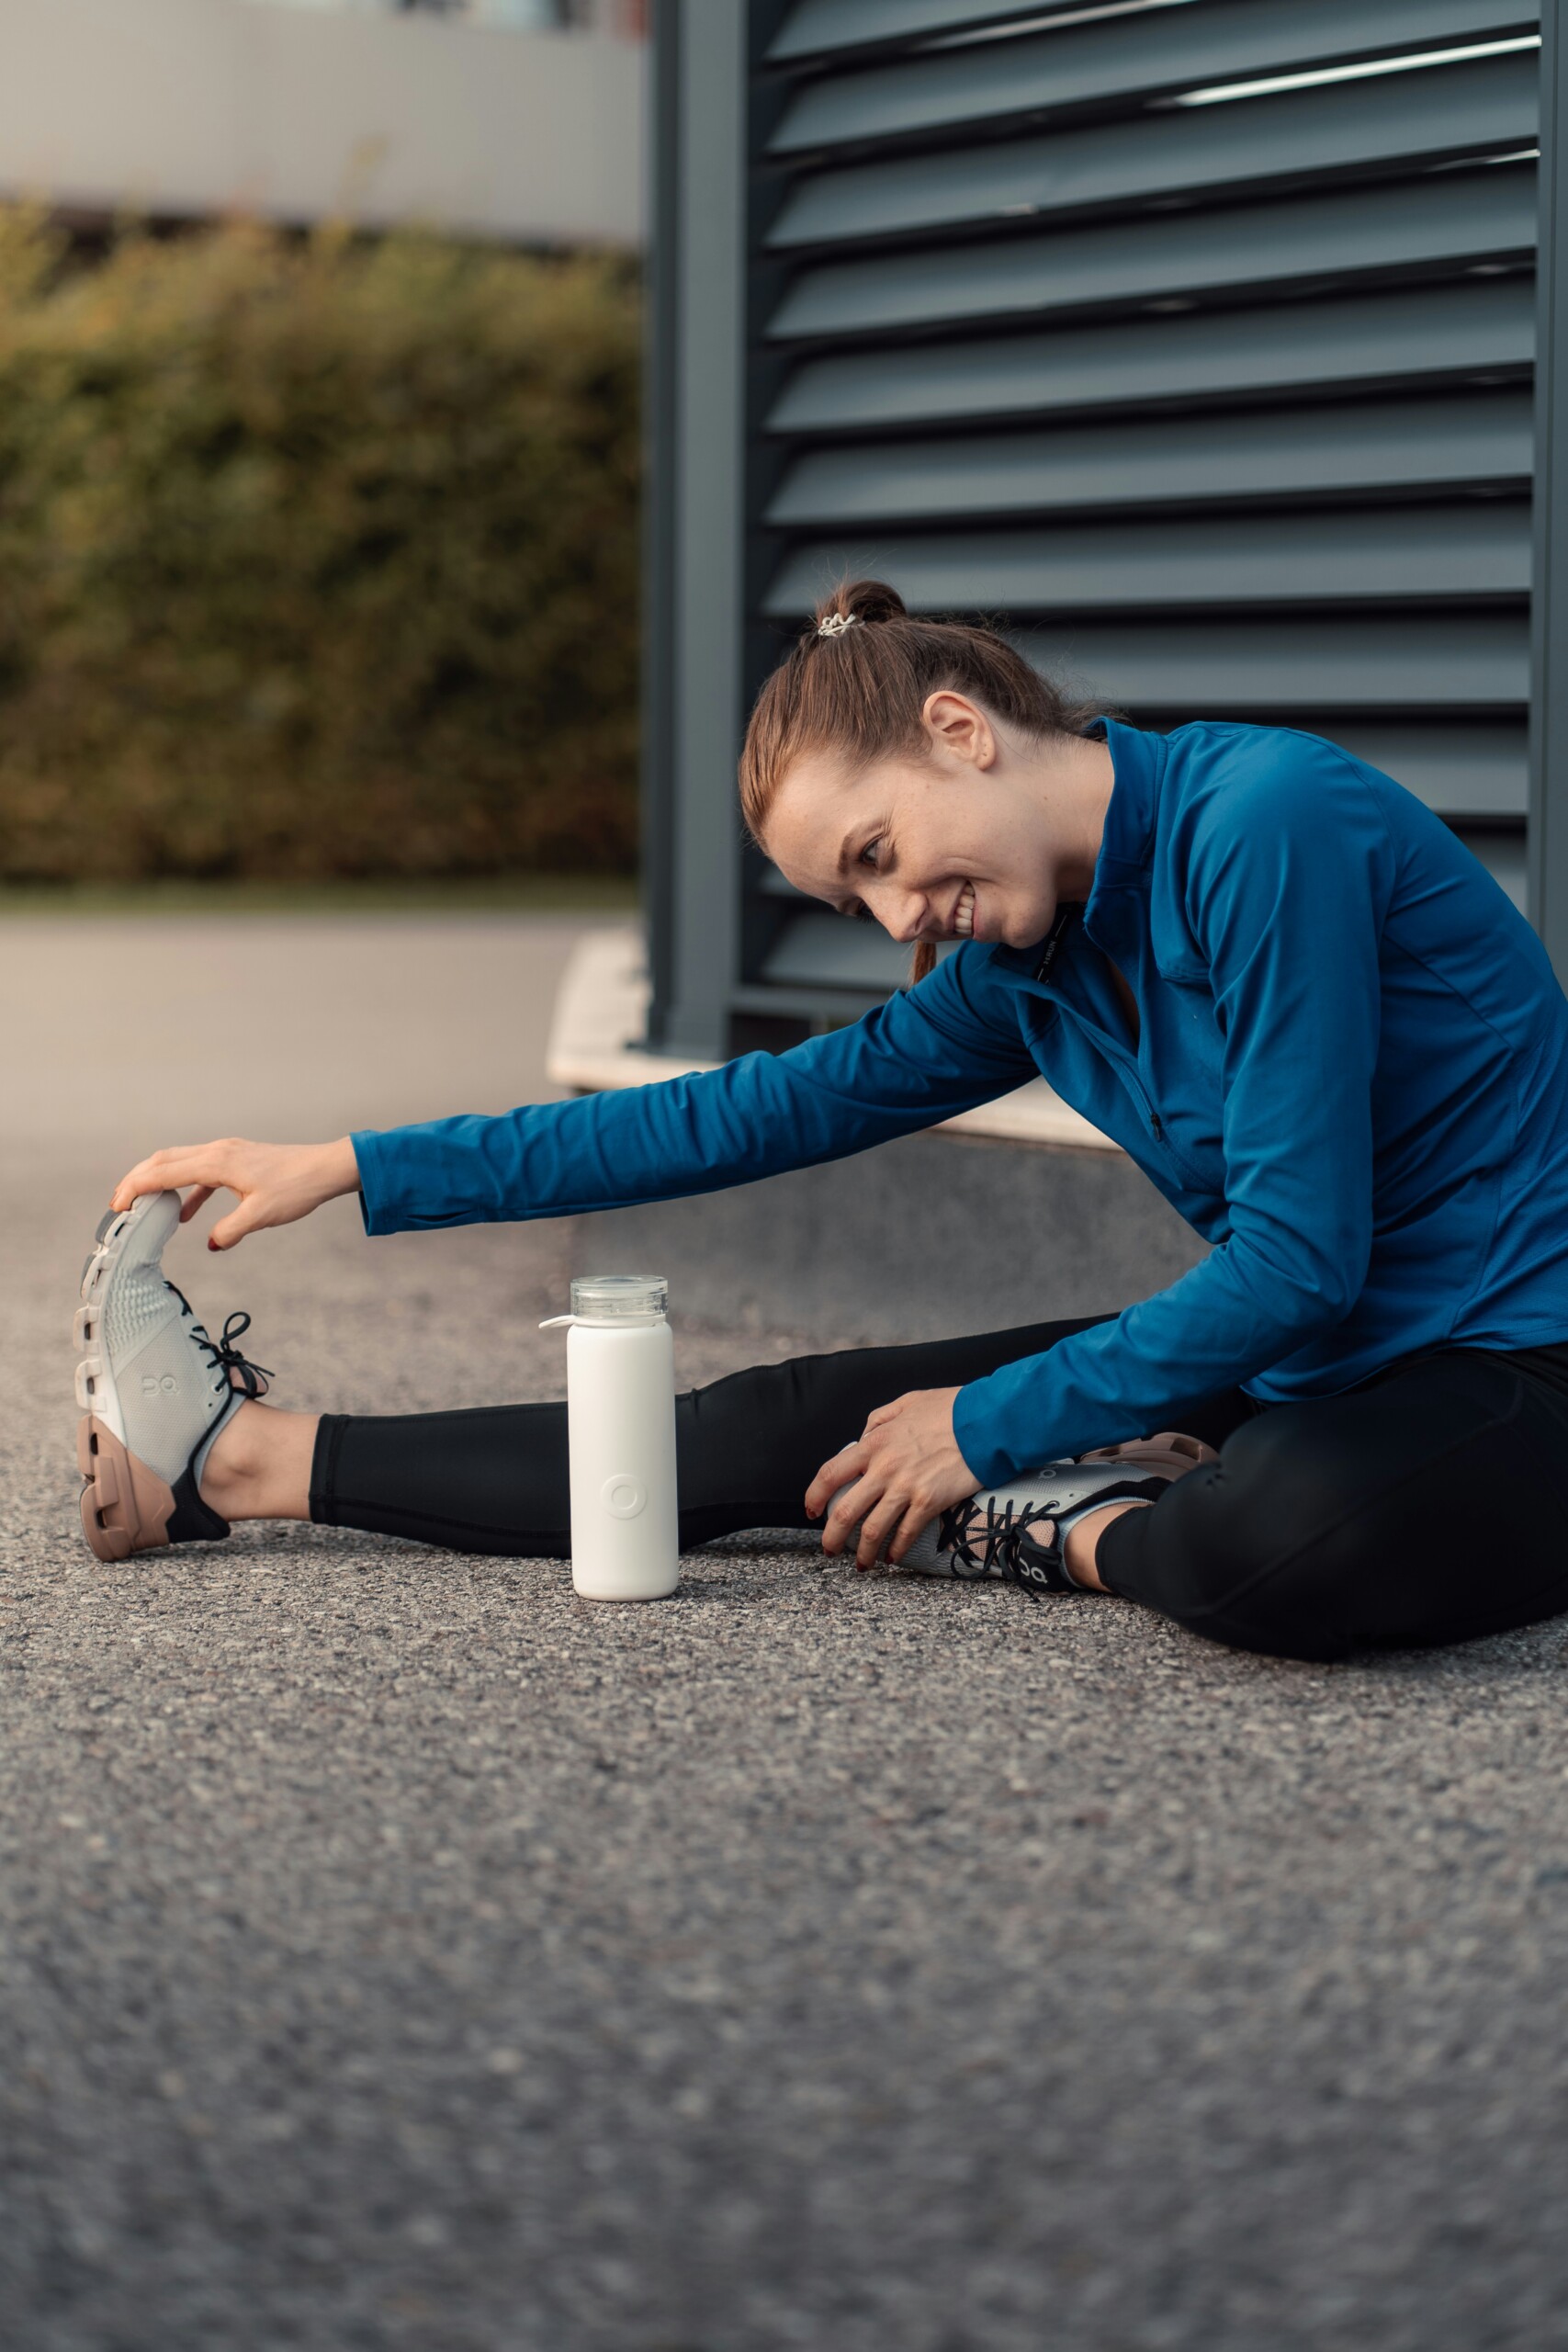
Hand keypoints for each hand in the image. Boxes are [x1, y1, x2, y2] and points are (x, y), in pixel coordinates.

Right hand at [109, 1136, 361, 1250]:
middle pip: (164, 1160)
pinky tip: (187, 1214)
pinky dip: (187, 1190)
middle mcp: (217, 1151)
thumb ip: (231, 1231)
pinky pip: (201, 1172)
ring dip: (159, 1182)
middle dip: (137, 1179)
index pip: (164, 1172)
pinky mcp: (237, 1159)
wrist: (324, 1169)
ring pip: (181, 1162)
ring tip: (143, 1206)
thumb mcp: (261, 1216)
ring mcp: (227, 1152)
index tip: (117, 1205)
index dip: (136, 1187)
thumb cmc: (296, 1188)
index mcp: (217, 1162)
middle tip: (118, 1203)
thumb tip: (212, 1243)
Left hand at [805, 1385, 979, 1569]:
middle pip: (844, 1511)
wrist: (985, 1421)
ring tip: (862, 1564)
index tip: (812, 1510)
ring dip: (863, 1553)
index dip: (815, 1496)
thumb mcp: (905, 1402)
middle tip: (830, 1549)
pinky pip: (906, 1534)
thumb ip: (878, 1420)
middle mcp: (884, 1468)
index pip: (830, 1474)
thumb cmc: (949, 1409)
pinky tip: (892, 1558)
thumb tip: (864, 1437)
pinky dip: (896, 1550)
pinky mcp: (929, 1502)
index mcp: (874, 1443)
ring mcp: (906, 1488)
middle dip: (832, 1537)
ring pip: (872, 1530)